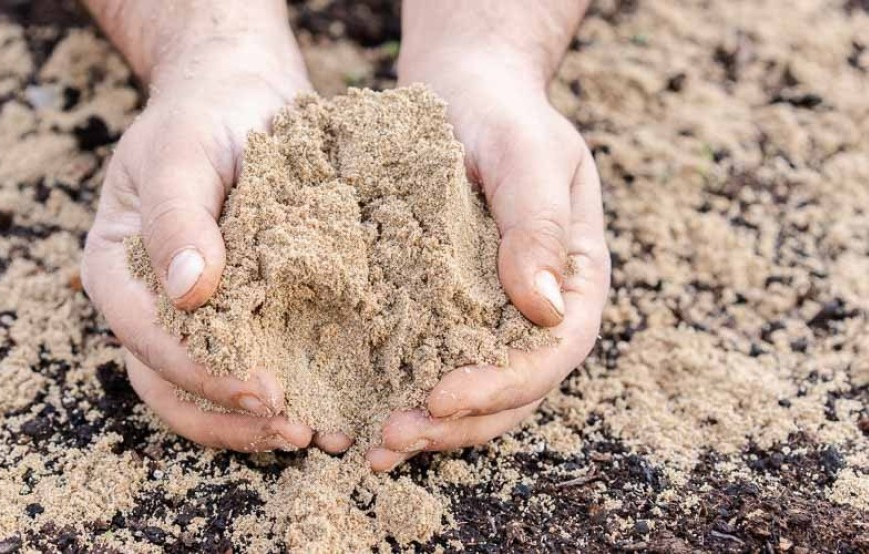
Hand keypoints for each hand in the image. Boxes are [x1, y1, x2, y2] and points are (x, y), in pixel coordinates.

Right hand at [80, 11, 348, 452]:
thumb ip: (178, 216)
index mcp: (115, 266)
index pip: (144, 335)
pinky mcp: (235, 311)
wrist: (242, 96)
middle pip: (167, 381)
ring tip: (312, 435)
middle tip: (294, 430)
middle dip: (226, 413)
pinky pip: (244, 362)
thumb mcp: (184, 150)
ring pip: (200, 389)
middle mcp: (146, 300)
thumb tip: (189, 292)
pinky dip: (275, 392)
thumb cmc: (204, 115)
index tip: (261, 390)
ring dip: (249, 421)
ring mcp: (188, 311)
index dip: (198, 371)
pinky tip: (323, 405)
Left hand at [368, 45, 610, 469]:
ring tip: (375, 447)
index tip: (442, 397)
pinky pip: (431, 365)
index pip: (550, 354)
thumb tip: (543, 310)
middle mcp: (538, 314)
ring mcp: (492, 319)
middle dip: (456, 425)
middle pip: (513, 393)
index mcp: (575, 282)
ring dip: (428, 427)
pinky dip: (401, 394)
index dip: (501, 385)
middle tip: (395, 439)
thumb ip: (537, 225)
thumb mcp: (529, 155)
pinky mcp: (446, 314)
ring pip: (474, 394)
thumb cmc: (505, 117)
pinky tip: (359, 416)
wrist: (467, 94)